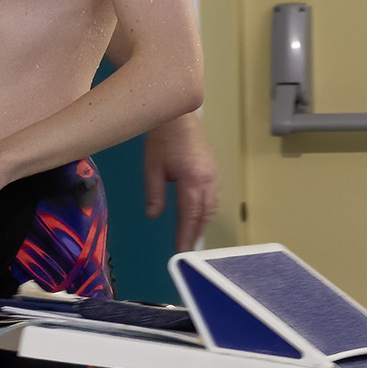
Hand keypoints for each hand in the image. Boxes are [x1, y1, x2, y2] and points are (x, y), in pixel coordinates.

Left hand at [142, 113, 218, 251]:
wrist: (180, 117)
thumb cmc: (162, 141)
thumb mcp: (152, 168)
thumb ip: (154, 193)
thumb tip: (153, 216)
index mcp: (193, 180)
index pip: (190, 215)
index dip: (186, 234)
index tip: (181, 250)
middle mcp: (208, 181)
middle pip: (205, 214)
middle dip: (196, 232)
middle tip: (186, 248)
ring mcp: (213, 175)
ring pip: (212, 206)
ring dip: (203, 222)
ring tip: (192, 235)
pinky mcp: (213, 170)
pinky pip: (214, 197)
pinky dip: (207, 210)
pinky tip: (198, 215)